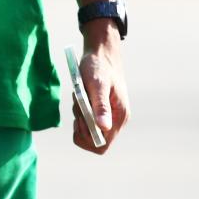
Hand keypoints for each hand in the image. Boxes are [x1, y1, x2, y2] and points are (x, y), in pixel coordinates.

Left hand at [73, 33, 129, 155]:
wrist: (101, 53)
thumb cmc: (98, 67)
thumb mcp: (97, 85)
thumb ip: (100, 107)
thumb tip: (103, 128)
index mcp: (119, 117)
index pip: (102, 146)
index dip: (87, 138)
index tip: (81, 119)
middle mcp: (116, 121)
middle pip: (93, 141)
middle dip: (81, 126)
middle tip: (80, 105)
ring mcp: (109, 117)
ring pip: (87, 130)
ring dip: (79, 117)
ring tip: (82, 97)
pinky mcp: (101, 112)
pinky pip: (85, 121)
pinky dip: (79, 112)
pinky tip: (81, 98)